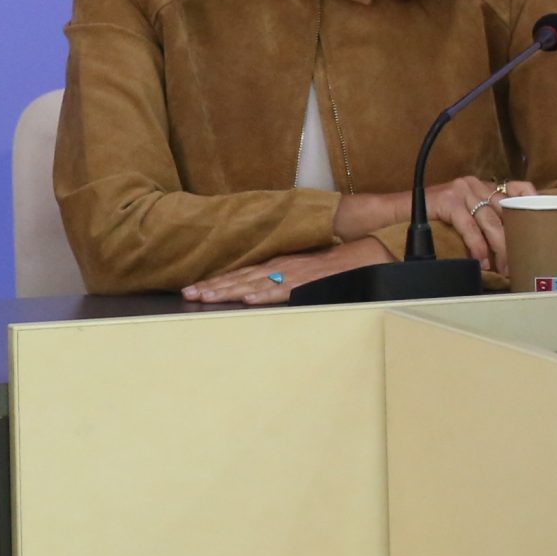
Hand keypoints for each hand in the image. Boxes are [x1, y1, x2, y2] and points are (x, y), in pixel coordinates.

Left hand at [183, 238, 390, 306]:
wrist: (367, 255)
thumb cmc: (335, 267)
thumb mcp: (302, 274)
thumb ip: (283, 282)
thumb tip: (259, 294)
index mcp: (278, 266)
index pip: (241, 274)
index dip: (217, 282)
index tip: (194, 289)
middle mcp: (282, 268)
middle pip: (241, 278)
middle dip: (213, 287)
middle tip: (189, 294)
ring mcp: (295, 274)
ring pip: (256, 283)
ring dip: (230, 290)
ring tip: (206, 297)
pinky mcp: (310, 281)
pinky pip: (286, 289)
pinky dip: (267, 294)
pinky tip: (250, 300)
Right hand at [420, 174, 535, 274]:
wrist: (394, 212)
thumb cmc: (429, 219)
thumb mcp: (462, 215)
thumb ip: (482, 221)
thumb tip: (507, 248)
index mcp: (481, 186)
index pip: (518, 188)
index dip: (533, 203)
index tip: (543, 225)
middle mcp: (475, 184)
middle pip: (506, 211)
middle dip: (514, 241)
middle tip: (517, 265)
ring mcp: (461, 190)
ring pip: (491, 220)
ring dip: (499, 248)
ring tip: (502, 268)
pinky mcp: (448, 199)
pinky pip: (469, 226)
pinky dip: (477, 245)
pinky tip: (480, 260)